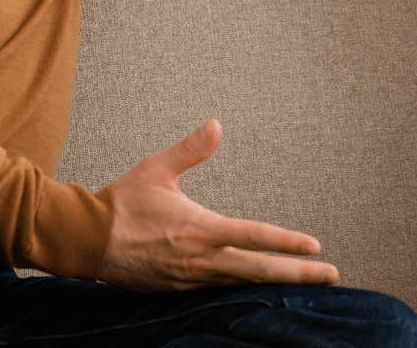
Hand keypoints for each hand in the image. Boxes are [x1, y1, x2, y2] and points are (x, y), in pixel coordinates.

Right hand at [98, 120, 340, 290]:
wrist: (84, 240)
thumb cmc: (120, 203)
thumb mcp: (156, 169)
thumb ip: (190, 149)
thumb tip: (217, 125)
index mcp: (199, 228)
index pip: (253, 236)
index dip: (287, 243)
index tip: (315, 246)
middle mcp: (200, 259)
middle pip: (259, 271)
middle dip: (299, 275)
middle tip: (332, 275)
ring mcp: (191, 278)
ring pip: (244, 285)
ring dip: (277, 285)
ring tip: (308, 283)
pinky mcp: (179, 289)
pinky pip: (222, 291)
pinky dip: (247, 290)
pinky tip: (263, 288)